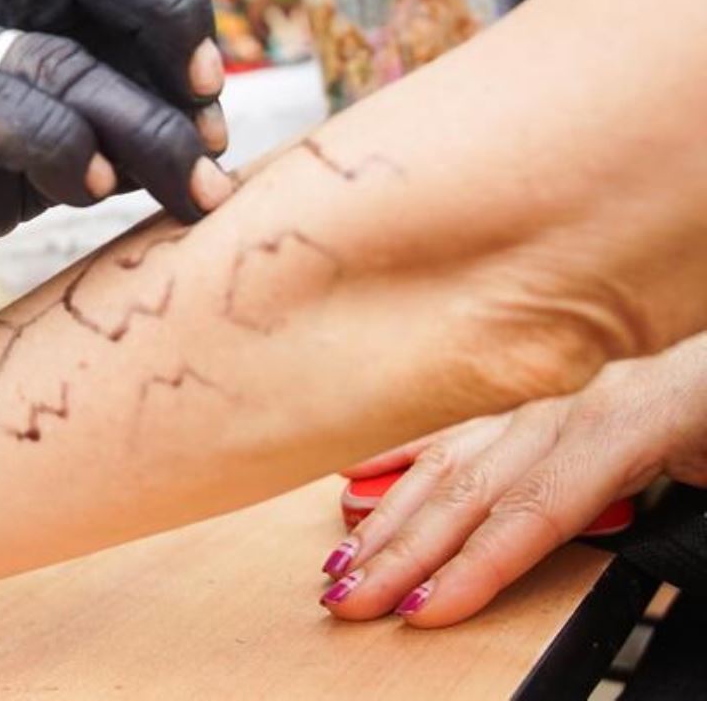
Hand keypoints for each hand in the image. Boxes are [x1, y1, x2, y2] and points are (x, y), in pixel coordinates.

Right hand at [0, 0, 230, 292]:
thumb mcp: (15, 142)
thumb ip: (89, 119)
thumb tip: (202, 138)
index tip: (209, 85)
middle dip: (171, 32)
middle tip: (214, 127)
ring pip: (58, 59)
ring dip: (147, 131)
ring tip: (191, 190)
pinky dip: (62, 146)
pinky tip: (94, 188)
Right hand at [317, 332, 706, 625]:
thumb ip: (701, 524)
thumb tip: (672, 558)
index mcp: (645, 416)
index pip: (540, 505)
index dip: (477, 562)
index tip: (425, 610)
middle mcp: (590, 404)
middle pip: (480, 484)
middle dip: (407, 547)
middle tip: (348, 598)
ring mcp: (570, 403)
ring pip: (463, 460)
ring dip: (394, 515)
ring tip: (343, 561)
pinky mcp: (566, 410)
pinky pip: (473, 435)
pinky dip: (411, 460)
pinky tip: (364, 483)